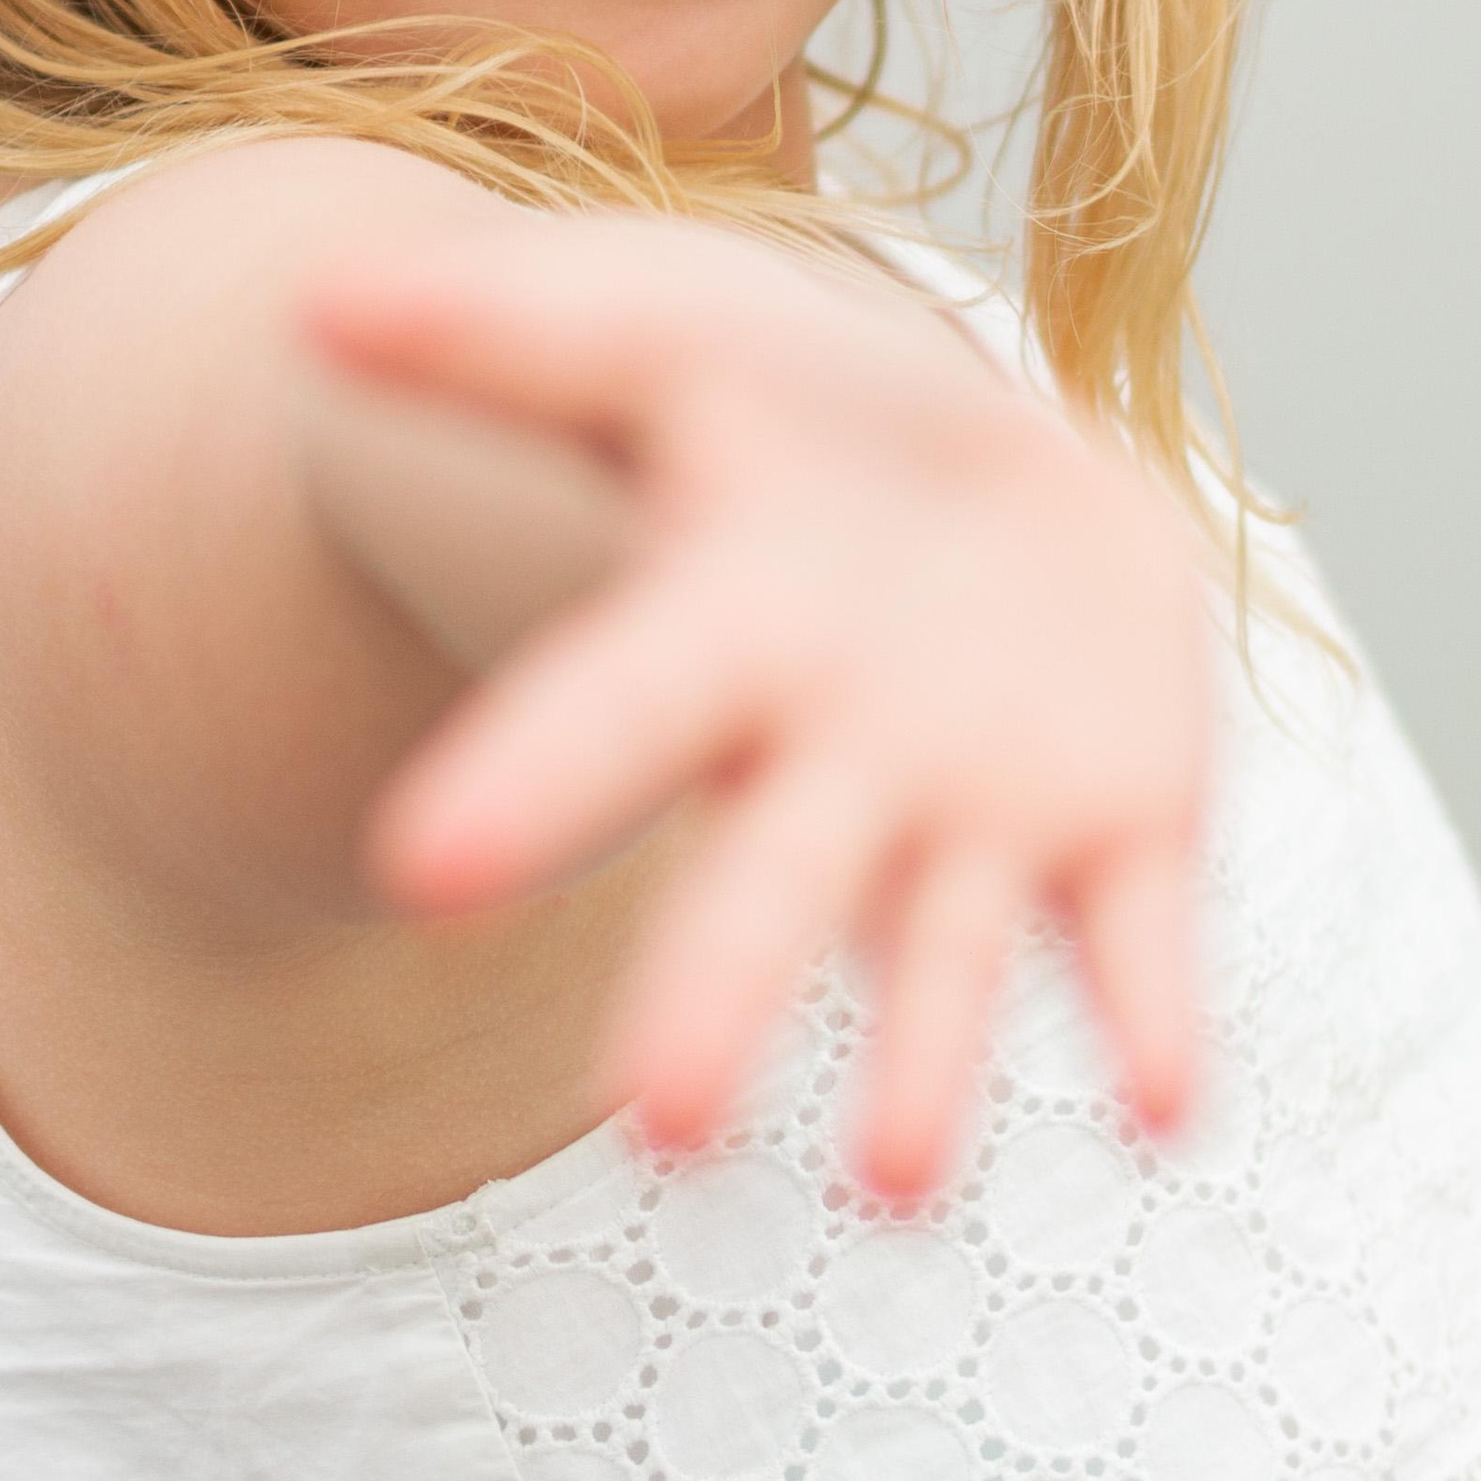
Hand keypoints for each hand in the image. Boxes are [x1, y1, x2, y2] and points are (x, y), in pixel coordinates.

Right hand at [298, 215, 1214, 1202]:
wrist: (974, 462)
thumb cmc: (779, 404)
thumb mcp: (656, 329)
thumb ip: (500, 327)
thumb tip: (316, 296)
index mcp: (717, 631)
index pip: (610, 706)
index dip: (529, 783)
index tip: (421, 873)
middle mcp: (831, 757)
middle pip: (766, 882)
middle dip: (712, 997)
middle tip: (660, 1128)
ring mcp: (975, 807)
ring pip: (942, 947)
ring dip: (927, 1064)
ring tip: (900, 1184)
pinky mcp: (1124, 825)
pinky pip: (1136, 934)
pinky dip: (1152, 1015)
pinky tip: (1165, 1105)